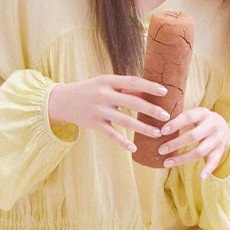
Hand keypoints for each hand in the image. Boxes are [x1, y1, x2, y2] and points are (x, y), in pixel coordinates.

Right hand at [48, 74, 169, 151]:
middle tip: (166, 116)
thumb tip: (148, 91)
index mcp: (108, 81)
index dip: (150, 86)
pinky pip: (112, 135)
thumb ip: (123, 87)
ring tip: (158, 133)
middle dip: (151, 110)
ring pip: (125, 121)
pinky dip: (123, 142)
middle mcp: (104, 95)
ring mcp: (99, 110)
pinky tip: (134, 148)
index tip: (165, 92)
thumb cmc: (90, 89)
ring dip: (143, 128)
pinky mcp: (95, 124)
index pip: (133, 82)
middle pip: (133, 102)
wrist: (63, 101)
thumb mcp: (104, 83)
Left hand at [158, 107, 229, 178]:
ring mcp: (217, 139)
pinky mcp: (221, 150)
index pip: (188, 117)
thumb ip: (180, 119)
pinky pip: (214, 161)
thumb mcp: (194, 114)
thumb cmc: (201, 121)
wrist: (224, 126)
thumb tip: (157, 126)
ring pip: (199, 151)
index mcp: (203, 113)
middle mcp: (212, 125)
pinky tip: (201, 177)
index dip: (175, 124)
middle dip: (175, 144)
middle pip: (192, 136)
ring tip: (167, 163)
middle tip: (160, 150)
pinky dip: (208, 170)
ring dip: (182, 158)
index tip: (162, 131)